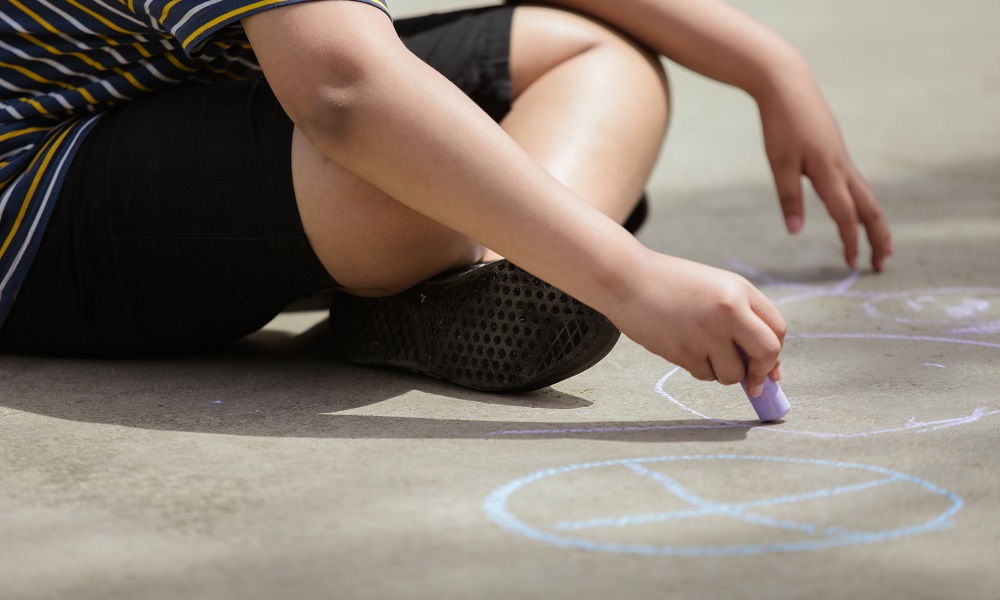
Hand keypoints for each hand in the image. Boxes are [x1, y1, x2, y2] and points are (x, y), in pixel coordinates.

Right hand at [610, 251, 784, 395]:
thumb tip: (765, 364)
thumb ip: (741, 316)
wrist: (627, 279)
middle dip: (762, 373)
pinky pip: (705, 374)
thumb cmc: (670, 284)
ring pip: (733, 373)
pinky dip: (700, 369)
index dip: (775, 354)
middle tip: (754, 384)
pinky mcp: (684, 351)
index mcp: (739, 290)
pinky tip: (683, 348)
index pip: (776, 329)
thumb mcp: (714, 287)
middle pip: (767, 352)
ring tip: (703, 352)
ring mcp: (707, 332)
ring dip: (724, 373)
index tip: (770, 370)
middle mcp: (729, 310)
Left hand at [757, 64, 892, 271]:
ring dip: (873, 221)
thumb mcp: (779, 163)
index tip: (853, 265)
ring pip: (866, 195)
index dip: (850, 241)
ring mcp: (842, 156)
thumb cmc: (780, 123)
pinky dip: (863, 202)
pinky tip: (857, 209)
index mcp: (829, 172)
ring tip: (879, 242)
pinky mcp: (836, 149)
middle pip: (869, 208)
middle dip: (877, 236)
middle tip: (882, 263)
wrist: (788, 83)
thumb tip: (796, 232)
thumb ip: (789, 198)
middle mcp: (842, 166)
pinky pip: (857, 182)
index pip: (846, 216)